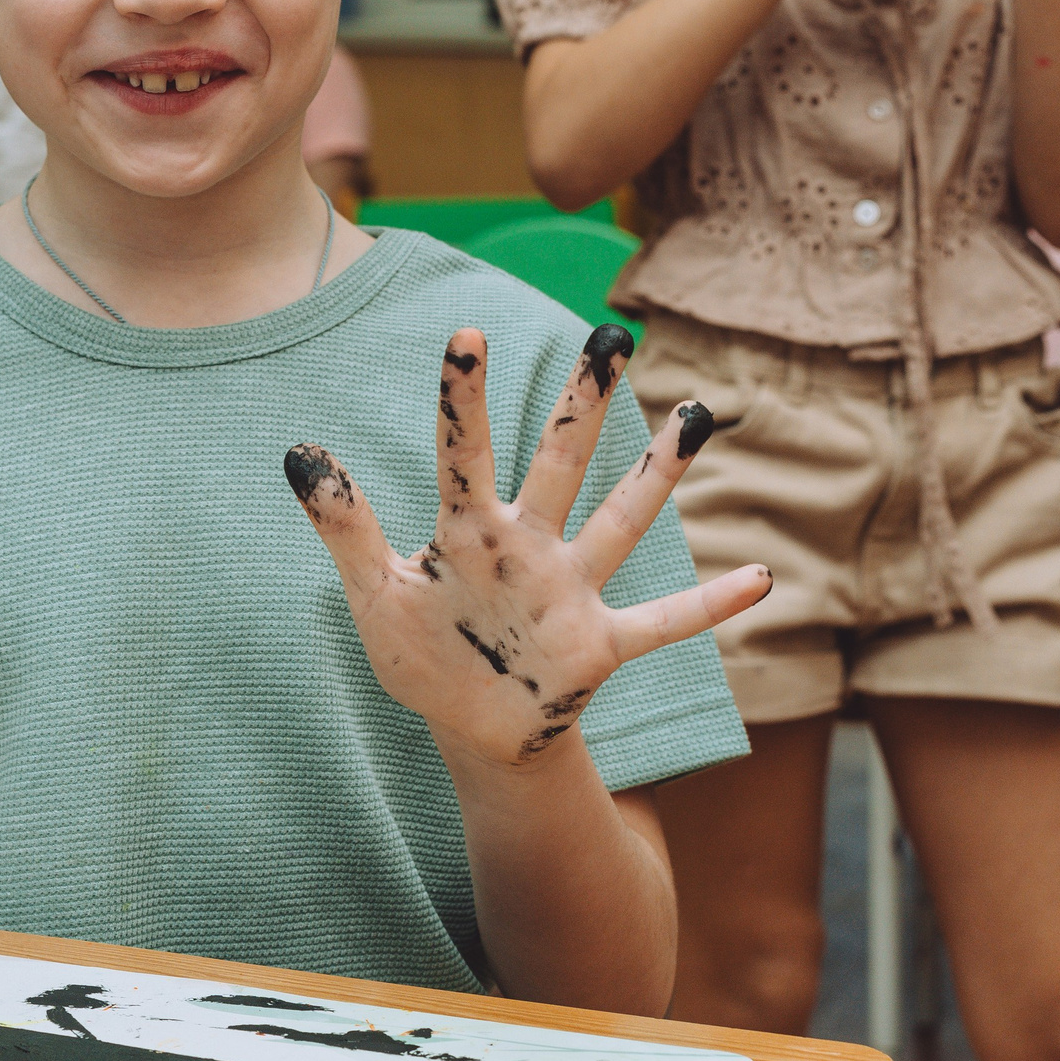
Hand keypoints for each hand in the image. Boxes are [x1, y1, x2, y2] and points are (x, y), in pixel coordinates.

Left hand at [286, 325, 769, 770]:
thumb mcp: (372, 595)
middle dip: (583, 403)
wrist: (470, 728)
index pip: (463, 452)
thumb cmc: (422, 653)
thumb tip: (297, 450)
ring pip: (622, 520)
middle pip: (559, 462)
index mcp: (468, 531)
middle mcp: (529, 546)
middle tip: (610, 335)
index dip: (463, 398)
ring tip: (698, 415)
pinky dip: (711, 606)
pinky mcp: (600, 645)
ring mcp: (570, 591)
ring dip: (659, 473)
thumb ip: (343, 526)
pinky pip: (664, 623)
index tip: (466, 332)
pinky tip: (762, 580)